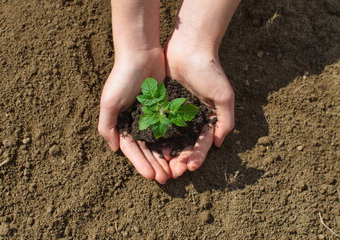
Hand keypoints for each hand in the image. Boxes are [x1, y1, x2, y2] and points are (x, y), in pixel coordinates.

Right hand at [98, 48, 171, 183]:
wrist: (141, 53)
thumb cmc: (122, 78)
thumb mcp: (109, 102)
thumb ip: (108, 126)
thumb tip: (114, 149)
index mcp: (122, 122)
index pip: (132, 149)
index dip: (141, 164)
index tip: (151, 176)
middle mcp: (136, 121)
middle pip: (147, 149)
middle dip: (155, 164)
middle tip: (166, 179)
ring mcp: (151, 115)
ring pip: (160, 141)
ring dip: (166, 156)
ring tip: (175, 170)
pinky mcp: (164, 107)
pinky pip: (170, 127)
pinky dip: (175, 139)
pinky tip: (182, 150)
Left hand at [165, 42, 234, 178]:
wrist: (190, 47)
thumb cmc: (210, 71)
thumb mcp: (224, 96)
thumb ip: (225, 120)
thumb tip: (218, 144)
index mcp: (206, 118)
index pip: (201, 143)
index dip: (196, 156)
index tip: (189, 167)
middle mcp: (191, 117)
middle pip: (184, 144)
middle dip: (179, 158)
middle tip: (172, 172)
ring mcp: (175, 111)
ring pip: (170, 137)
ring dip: (166, 152)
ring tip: (161, 165)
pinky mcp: (162, 103)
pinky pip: (158, 122)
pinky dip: (155, 135)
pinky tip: (150, 147)